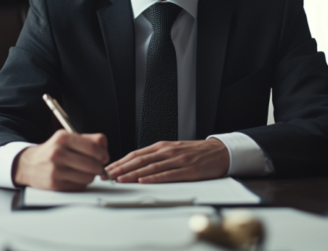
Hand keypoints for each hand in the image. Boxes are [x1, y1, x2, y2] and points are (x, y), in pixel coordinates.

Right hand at [12, 130, 108, 190]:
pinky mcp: (55, 184)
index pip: (94, 146)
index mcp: (63, 137)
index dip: (103, 154)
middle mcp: (58, 152)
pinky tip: (74, 178)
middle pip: (93, 163)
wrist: (29, 164)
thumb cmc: (52, 151)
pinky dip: (81, 183)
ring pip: (88, 177)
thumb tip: (105, 151)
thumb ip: (89, 140)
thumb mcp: (67, 139)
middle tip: (97, 167)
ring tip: (83, 172)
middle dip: (98, 167)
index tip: (103, 157)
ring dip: (90, 176)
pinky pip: (79, 186)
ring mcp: (56, 169)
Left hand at [104, 138, 228, 183]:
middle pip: (140, 160)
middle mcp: (168, 151)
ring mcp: (178, 160)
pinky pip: (168, 174)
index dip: (121, 161)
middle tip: (108, 175)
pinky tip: (144, 181)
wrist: (219, 152)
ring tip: (120, 179)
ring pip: (151, 167)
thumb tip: (137, 166)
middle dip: (122, 168)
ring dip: (133, 174)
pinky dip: (154, 178)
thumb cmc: (196, 153)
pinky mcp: (188, 170)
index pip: (136, 154)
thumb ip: (157, 156)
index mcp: (163, 146)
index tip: (108, 169)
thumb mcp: (174, 150)